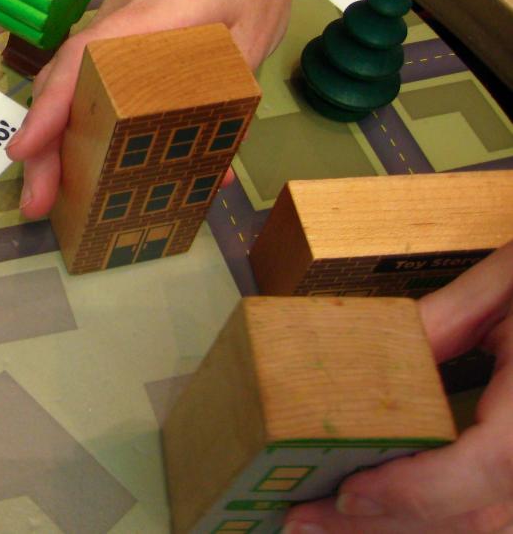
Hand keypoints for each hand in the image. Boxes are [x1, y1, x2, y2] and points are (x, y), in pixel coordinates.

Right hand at [5, 0, 295, 217]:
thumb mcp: (252, 40)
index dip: (52, 106)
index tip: (26, 150)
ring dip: (53, 140)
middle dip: (43, 143)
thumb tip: (214, 171)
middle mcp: (115, 20)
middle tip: (35, 200)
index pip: (83, 57)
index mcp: (148, 13)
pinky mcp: (117, 41)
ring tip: (49, 194)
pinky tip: (83, 165)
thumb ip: (229, 101)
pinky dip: (76, 124)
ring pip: (68, 84)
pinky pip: (87, 82)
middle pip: (63, 80)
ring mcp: (111, 29)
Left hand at [284, 240, 512, 532]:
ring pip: (488, 532)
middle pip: (479, 521)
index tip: (350, 493)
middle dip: (384, 527)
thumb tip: (363, 352)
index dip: (417, 490)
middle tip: (301, 523)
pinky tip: (380, 522)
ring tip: (327, 528)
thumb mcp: (510, 285)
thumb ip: (442, 321)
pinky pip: (494, 521)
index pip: (490, 465)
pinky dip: (436, 526)